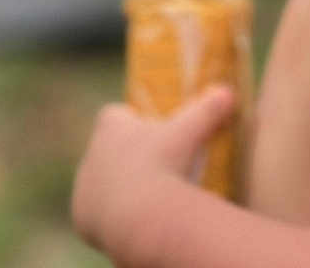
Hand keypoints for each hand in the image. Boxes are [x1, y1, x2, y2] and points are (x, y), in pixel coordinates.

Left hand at [72, 86, 235, 261]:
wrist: (140, 217)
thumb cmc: (164, 163)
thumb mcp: (193, 130)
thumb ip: (209, 108)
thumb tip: (227, 92)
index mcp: (110, 128)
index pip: (112, 114)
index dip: (129, 119)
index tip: (149, 128)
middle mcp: (91, 154)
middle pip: (107, 148)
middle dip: (127, 154)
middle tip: (157, 163)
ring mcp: (83, 187)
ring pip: (100, 180)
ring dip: (119, 184)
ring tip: (150, 194)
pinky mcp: (81, 216)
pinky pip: (97, 211)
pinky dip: (114, 212)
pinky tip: (138, 216)